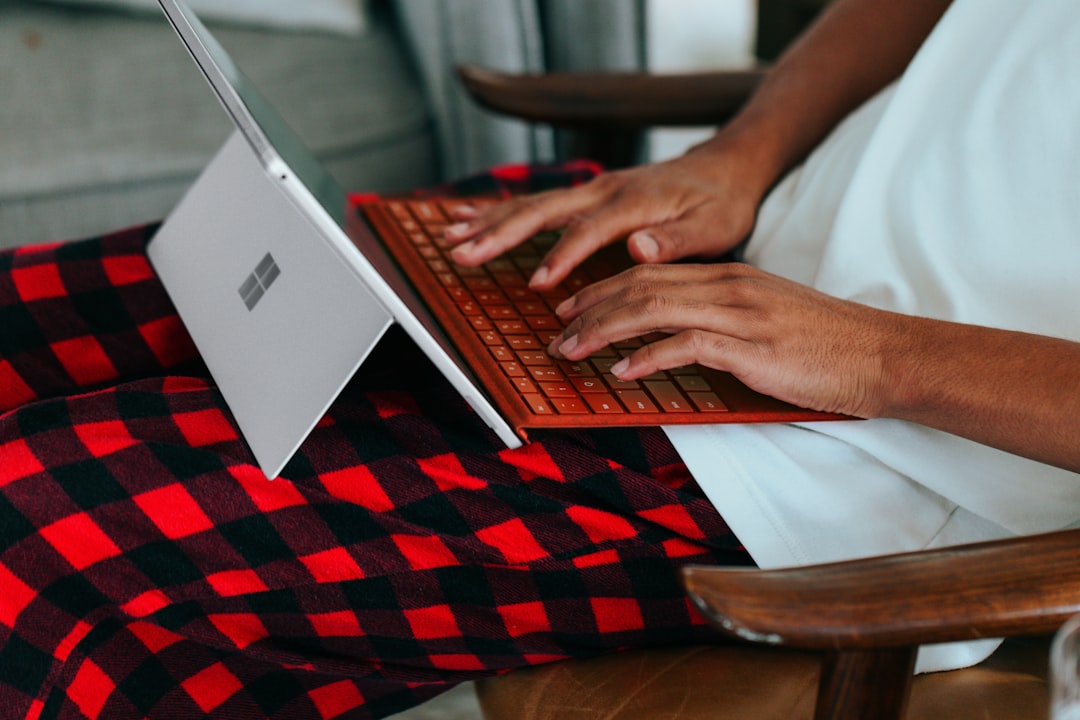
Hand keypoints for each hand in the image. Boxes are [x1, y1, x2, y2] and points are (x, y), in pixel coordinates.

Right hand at [445, 142, 764, 290]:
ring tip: (451, 238)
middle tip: (462, 251)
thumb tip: (639, 245)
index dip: (563, 256)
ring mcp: (593, 189)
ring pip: (533, 203)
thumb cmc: (722, 203)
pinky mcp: (588, 194)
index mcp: (634, 202)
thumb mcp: (715, 226)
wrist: (725, 167)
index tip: (538, 284)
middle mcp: (605, 190)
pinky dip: (502, 211)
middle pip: (543, 209)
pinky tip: (472, 219)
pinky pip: (539, 201)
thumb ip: (677, 239)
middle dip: (500, 233)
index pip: (590, 230)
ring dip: (490, 221)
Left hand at [547, 262, 910, 418]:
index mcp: (729, 277)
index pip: (651, 272)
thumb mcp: (768, 318)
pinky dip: (648, 357)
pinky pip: (687, 345)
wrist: (882, 355)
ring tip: (570, 349)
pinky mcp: (753, 348)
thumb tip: (681, 339)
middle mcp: (728, 287)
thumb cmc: (827, 345)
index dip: (604, 289)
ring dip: (604, 330)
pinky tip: (622, 373)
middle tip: (555, 328)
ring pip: (653, 308)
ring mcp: (740, 315)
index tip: (573, 307)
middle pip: (641, 284)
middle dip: (590, 306)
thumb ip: (724, 319)